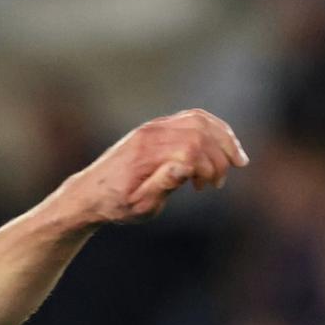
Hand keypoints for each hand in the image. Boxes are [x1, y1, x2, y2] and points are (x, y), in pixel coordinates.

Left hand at [55, 109, 248, 227]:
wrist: (88, 194)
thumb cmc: (114, 206)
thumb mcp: (138, 206)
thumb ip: (162, 186)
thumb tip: (186, 167)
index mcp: (147, 152)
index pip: (192, 147)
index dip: (209, 166)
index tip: (207, 187)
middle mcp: (151, 133)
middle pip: (201, 130)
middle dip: (221, 154)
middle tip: (220, 181)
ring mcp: (154, 126)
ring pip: (200, 119)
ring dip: (223, 138)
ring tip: (236, 160)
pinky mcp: (157, 127)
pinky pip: (192, 118)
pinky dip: (213, 130)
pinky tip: (222, 147)